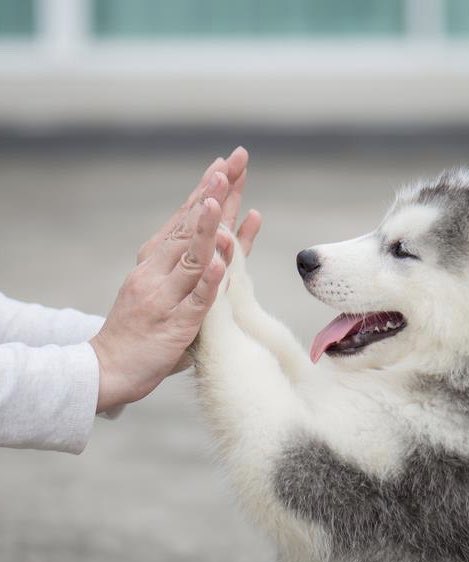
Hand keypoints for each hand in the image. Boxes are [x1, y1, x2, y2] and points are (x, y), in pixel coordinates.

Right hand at [90, 150, 250, 412]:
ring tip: (220, 196)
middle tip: (233, 161)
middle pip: (191, 226)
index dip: (208, 190)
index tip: (227, 163)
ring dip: (206, 225)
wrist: (108, 368)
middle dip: (214, 192)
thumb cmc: (144, 329)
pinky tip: (220, 260)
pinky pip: (196, 300)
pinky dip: (209, 280)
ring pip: (191, 256)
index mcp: (157, 260)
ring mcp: (167, 295)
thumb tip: (223, 241)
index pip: (187, 217)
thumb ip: (195, 266)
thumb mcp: (167, 289)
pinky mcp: (176, 324)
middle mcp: (159, 270)